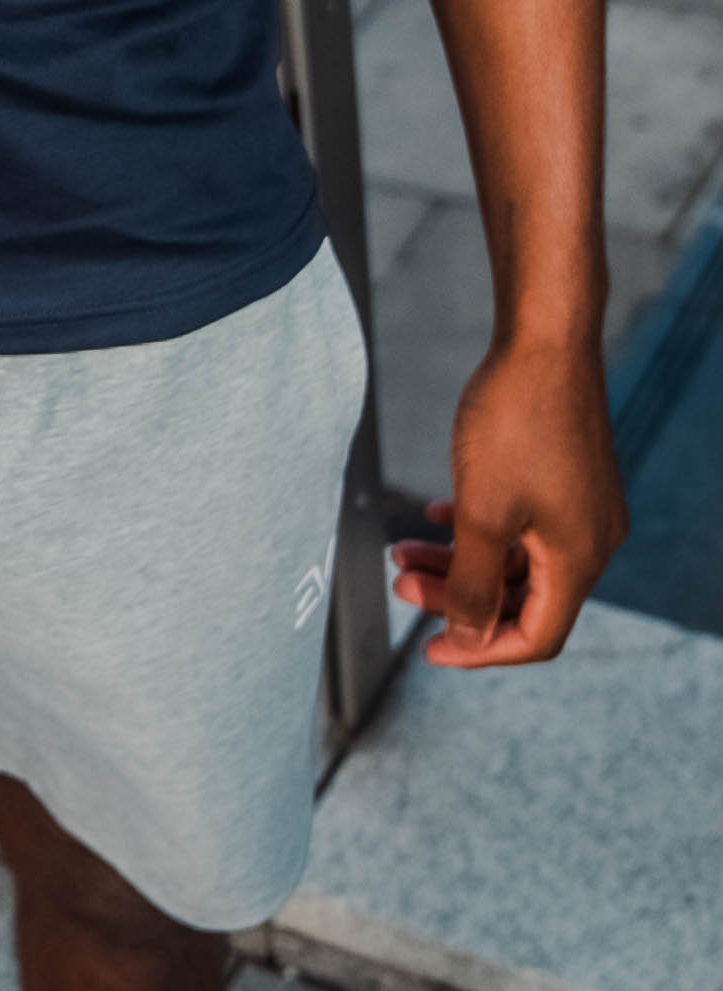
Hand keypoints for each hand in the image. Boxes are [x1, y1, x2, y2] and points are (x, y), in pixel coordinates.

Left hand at [390, 335, 625, 668]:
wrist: (544, 340)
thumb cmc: (516, 421)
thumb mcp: (483, 514)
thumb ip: (475, 585)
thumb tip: (468, 640)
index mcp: (578, 559)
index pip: (536, 636)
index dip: (480, 650)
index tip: (427, 647)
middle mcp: (590, 541)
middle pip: (522, 599)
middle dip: (458, 598)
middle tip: (400, 583)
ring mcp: (580, 508)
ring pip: (515, 559)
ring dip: (460, 561)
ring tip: (403, 550)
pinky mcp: (566, 478)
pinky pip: (522, 525)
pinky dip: (479, 529)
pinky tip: (435, 514)